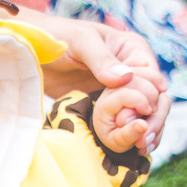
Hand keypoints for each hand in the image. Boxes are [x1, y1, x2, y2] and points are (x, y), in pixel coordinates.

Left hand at [32, 16, 167, 140]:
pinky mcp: (105, 103)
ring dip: (143, 128)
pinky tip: (133, 147)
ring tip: (141, 147)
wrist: (33, 52)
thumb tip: (126, 77)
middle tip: (143, 137)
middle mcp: (131, 69)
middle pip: (152, 96)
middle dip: (152, 117)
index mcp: (132, 49)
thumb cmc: (58, 39)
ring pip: (141, 111)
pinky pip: (122, 118)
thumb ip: (102, 61)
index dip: (151, 97)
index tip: (142, 114)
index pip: (153, 76)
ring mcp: (119, 88)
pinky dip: (129, 131)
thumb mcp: (82, 44)